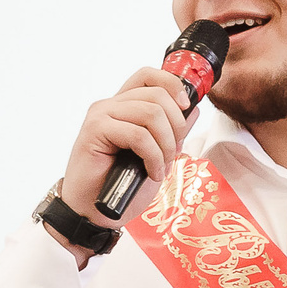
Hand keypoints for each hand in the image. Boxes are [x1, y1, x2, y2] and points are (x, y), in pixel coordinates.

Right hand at [47, 67, 197, 260]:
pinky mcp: (94, 130)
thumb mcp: (157, 154)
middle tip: (172, 154)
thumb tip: (193, 110)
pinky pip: (138, 135)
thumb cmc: (121, 186)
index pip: (149, 76)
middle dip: (176, 126)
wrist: (93, 212)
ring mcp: (101, 115)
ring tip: (161, 168)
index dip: (173, 85)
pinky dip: (153, 156)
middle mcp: (111, 105)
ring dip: (166, 145)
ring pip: (151, 114)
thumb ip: (171, 131)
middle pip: (157, 95)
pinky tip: (152, 172)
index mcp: (124, 106)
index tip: (185, 107)